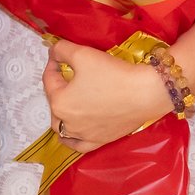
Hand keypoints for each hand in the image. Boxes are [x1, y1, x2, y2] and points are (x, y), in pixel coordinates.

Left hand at [42, 39, 171, 155]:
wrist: (145, 93)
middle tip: (69, 75)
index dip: (53, 63)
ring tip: (69, 101)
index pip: (49, 80)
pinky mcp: (98, 141)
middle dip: (58, 87)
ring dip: (61, 113)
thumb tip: (53, 53)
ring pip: (62, 126)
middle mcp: (67, 123)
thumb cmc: (113, 74)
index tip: (60, 55)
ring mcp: (83, 135)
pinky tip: (71, 133)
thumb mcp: (83, 54)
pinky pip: (77, 144)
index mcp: (59, 102)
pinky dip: (71, 139)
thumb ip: (61, 50)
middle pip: (54, 102)